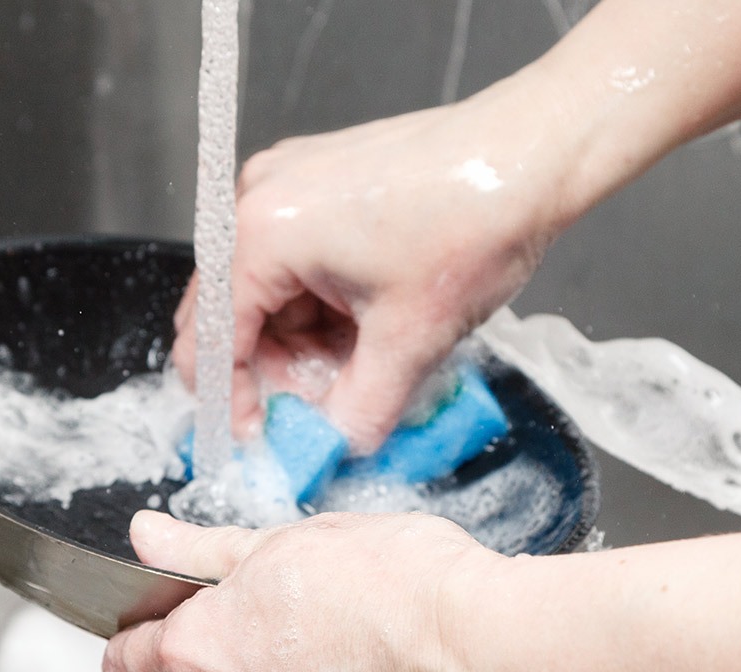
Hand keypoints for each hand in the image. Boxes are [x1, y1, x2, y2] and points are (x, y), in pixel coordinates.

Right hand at [171, 84, 575, 452]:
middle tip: (327, 410)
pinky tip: (372, 324)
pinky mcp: (320, 180)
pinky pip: (298, 260)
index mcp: (262, 233)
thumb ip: (358, 410)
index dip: (233, 401)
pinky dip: (325, 303)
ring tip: (368, 363)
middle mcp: (258, 198)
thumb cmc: (474, 221)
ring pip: (270, 291)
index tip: (262, 439)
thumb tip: (333, 449)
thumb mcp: (410, 340)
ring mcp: (289, 183)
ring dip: (306, 340)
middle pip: (232, 314)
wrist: (530, 154)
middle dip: (276, 371)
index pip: (210, 341)